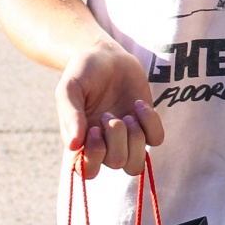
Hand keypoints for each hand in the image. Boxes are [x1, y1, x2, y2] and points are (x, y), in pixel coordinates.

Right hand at [56, 39, 163, 177]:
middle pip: (117, 163)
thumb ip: (70, 115)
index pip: (88, 171)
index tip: (95, 129)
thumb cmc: (82, 73)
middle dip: (117, 139)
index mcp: (81, 141)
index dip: (95, 156)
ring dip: (135, 138)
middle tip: (109, 115)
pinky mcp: (145, 124)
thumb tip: (74, 146)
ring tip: (127, 115)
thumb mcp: (69, 89)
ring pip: (137, 162)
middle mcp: (104, 144)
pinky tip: (138, 105)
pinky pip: (156, 140)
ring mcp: (127, 136)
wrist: (104, 54)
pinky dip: (151, 124)